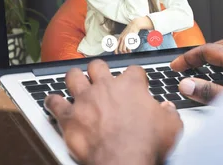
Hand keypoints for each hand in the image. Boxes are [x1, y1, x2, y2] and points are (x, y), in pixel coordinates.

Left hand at [44, 61, 182, 164]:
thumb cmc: (144, 143)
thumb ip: (169, 113)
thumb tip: (168, 109)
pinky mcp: (69, 117)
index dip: (136, 76)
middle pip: (98, 66)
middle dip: (99, 70)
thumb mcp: (170, 126)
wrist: (122, 160)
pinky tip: (52, 101)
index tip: (137, 83)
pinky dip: (52, 101)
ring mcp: (85, 100)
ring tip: (75, 80)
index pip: (133, 70)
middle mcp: (105, 87)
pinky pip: (54, 102)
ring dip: (74, 78)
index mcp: (130, 86)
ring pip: (73, 76)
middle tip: (101, 77)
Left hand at [116, 21, 140, 53]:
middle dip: (122, 52)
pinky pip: (128, 47)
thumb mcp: (124, 34)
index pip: (115, 46)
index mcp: (119, 37)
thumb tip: (121, 44)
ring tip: (129, 52)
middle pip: (120, 49)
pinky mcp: (130, 39)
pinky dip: (129, 50)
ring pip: (124, 49)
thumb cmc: (129, 30)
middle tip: (125, 53)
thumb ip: (122, 39)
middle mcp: (122, 39)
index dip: (115, 51)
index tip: (116, 54)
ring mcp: (126, 39)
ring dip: (126, 52)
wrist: (134, 25)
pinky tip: (130, 50)